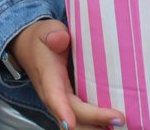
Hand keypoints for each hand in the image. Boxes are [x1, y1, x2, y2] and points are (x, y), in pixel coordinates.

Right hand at [9, 19, 123, 129]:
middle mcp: (54, 96)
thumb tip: (61, 39)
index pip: (54, 95)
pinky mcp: (71, 106)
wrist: (29, 50)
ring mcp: (63, 104)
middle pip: (73, 114)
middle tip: (119, 118)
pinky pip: (83, 121)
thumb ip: (53, 34)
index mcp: (48, 77)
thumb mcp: (46, 30)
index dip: (62, 110)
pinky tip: (115, 123)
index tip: (69, 123)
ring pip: (78, 124)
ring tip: (120, 124)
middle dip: (95, 120)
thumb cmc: (42, 40)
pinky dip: (97, 125)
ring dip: (96, 127)